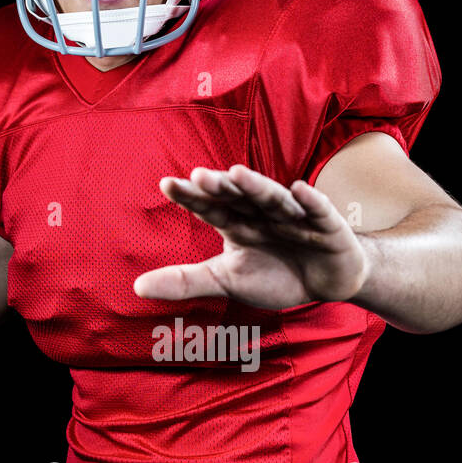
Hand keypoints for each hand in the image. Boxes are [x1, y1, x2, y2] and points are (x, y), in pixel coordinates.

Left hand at [133, 164, 369, 309]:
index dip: (191, 196)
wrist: (325, 282)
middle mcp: (261, 212)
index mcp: (236, 223)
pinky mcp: (326, 224)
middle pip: (239, 196)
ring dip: (257, 186)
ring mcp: (294, 216)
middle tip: (199, 176)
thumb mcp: (226, 281)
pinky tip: (299, 190)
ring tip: (238, 175)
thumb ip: (185, 282)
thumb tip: (135, 287)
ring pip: (273, 198)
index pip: (210, 206)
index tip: (167, 183)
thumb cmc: (274, 275)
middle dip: (221, 186)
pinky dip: (309, 201)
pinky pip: (317, 210)